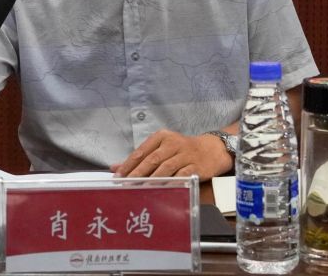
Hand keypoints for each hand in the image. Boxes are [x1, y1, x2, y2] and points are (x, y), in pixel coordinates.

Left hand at [112, 130, 231, 178]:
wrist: (212, 149)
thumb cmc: (182, 150)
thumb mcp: (161, 149)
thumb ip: (140, 158)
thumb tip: (115, 167)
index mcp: (161, 137)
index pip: (141, 151)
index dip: (128, 164)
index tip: (117, 176)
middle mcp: (172, 143)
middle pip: (151, 159)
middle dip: (137, 173)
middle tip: (125, 185)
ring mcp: (185, 154)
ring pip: (165, 167)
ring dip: (152, 179)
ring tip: (140, 188)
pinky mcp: (196, 166)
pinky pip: (181, 175)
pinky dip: (171, 182)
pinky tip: (162, 189)